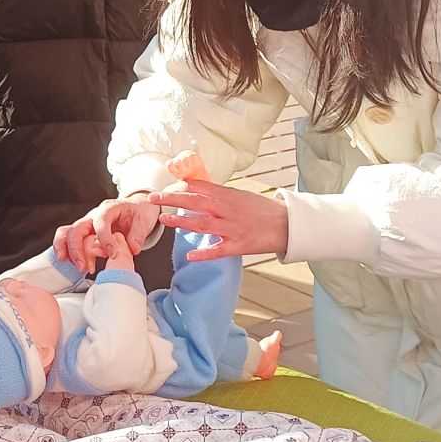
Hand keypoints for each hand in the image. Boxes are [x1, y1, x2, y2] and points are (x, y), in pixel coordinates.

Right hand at [54, 194, 160, 274]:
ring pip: (67, 233)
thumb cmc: (137, 212)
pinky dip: (67, 252)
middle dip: (77, 249)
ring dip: (68, 250)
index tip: (111, 253)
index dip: (104, 238)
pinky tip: (72, 264)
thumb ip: (138, 233)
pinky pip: (68, 240)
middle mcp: (93, 216)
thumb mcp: (144, 219)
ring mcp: (86, 225)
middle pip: (77, 229)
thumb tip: (133, 248)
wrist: (136, 208)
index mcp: (108, 209)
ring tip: (76, 266)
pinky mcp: (83, 234)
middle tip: (84, 266)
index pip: (100, 221)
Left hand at [148, 179, 289, 261]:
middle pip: (196, 202)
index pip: (200, 187)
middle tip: (154, 198)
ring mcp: (233, 228)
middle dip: (173, 199)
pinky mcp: (239, 245)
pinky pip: (218, 250)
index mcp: (228, 196)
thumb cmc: (262, 210)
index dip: (180, 186)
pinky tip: (190, 256)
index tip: (164, 186)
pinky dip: (204, 254)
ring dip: (181, 222)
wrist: (287, 224)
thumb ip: (219, 194)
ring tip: (164, 221)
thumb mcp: (240, 195)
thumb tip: (197, 189)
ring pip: (203, 224)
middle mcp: (228, 210)